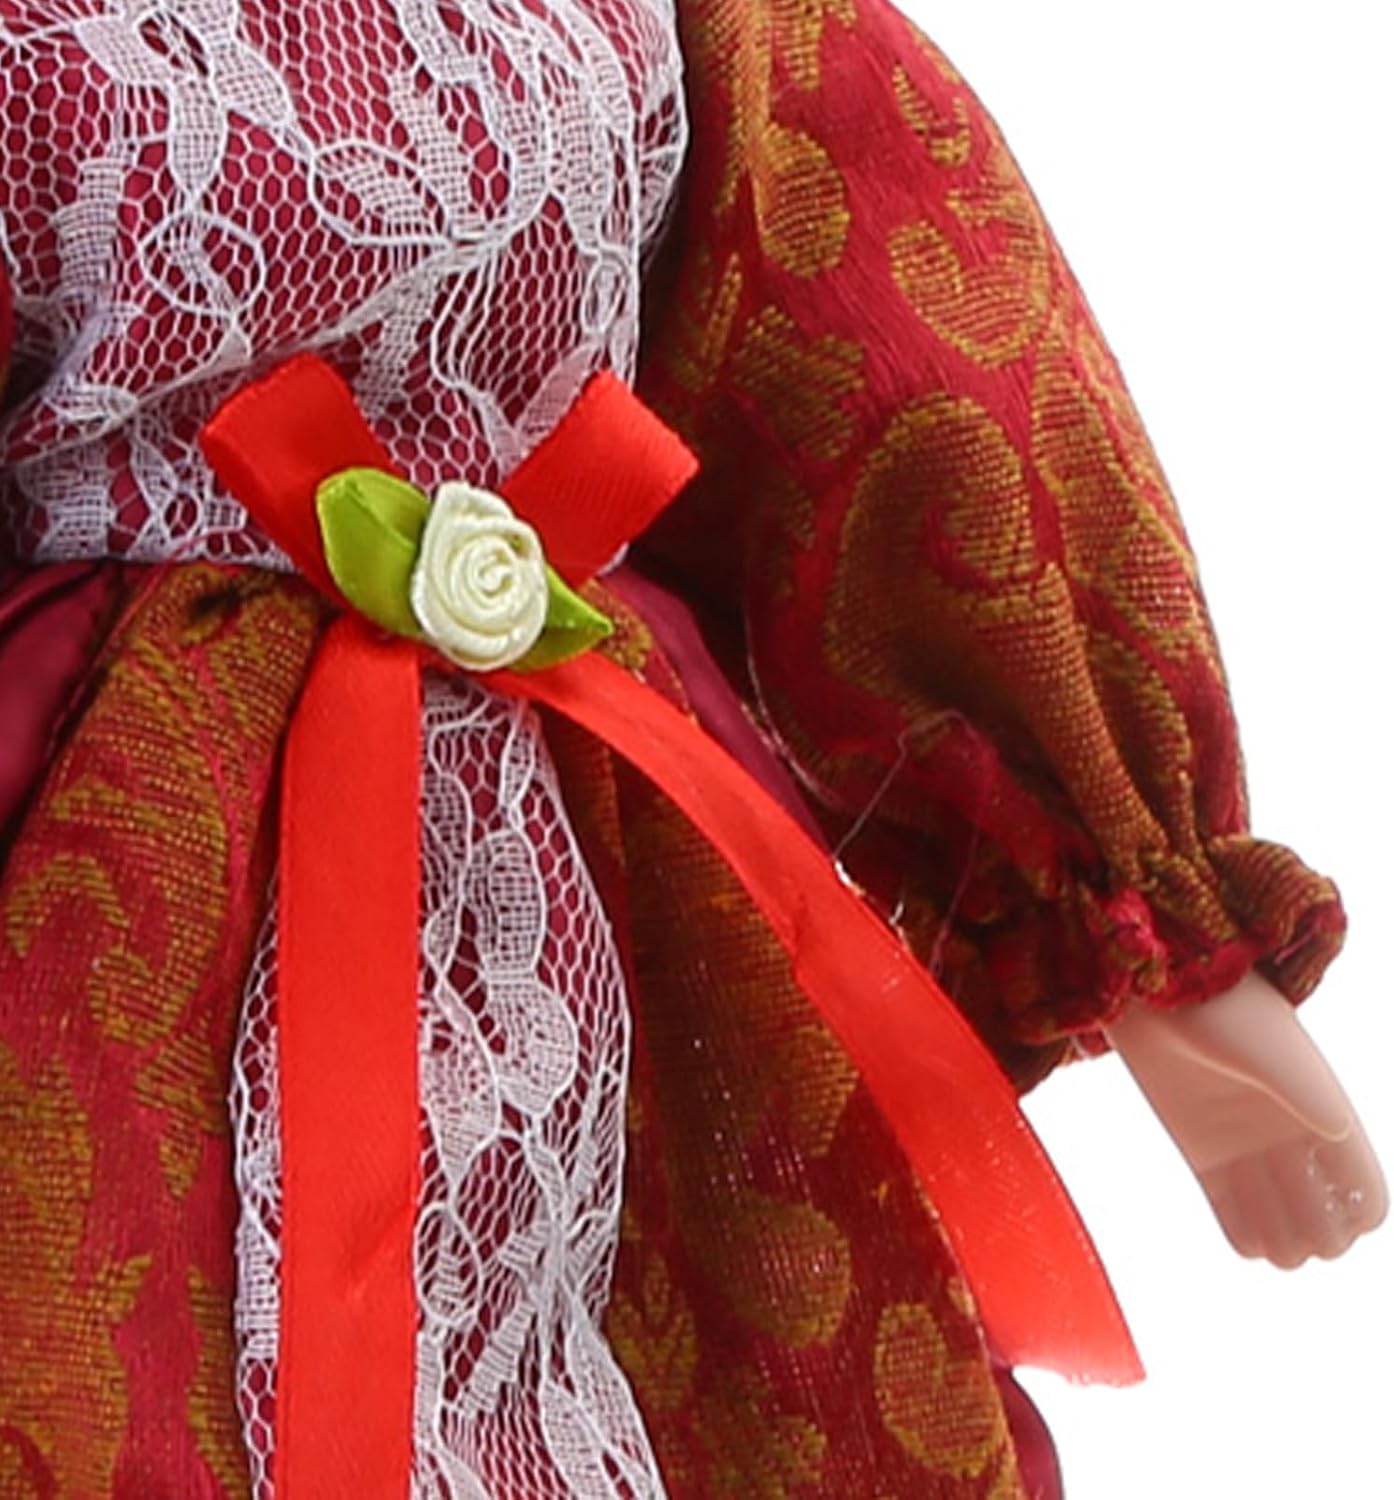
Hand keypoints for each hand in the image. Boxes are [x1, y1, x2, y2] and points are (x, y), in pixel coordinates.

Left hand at [1105, 973, 1386, 1267]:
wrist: (1160, 997)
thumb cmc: (1223, 1012)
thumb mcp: (1266, 1048)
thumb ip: (1300, 1087)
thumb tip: (1337, 1130)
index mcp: (1320, 1111)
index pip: (1361, 1182)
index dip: (1360, 1210)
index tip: (1345, 1218)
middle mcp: (1289, 1134)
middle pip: (1321, 1208)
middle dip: (1320, 1233)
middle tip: (1304, 1241)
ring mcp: (1245, 1144)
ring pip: (1277, 1212)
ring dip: (1283, 1240)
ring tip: (1279, 1252)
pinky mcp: (1202, 1149)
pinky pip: (1229, 1203)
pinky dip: (1242, 1229)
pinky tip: (1249, 1247)